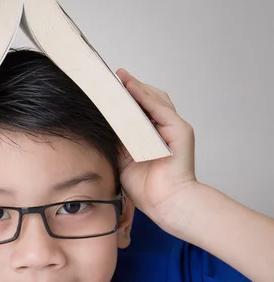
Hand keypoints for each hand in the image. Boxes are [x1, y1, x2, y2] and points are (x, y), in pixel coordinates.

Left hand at [115, 68, 199, 226]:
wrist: (165, 203)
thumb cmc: (147, 188)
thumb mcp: (123, 159)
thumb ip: (117, 141)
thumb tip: (101, 124)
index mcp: (152, 136)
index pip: (139, 110)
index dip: (125, 99)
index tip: (107, 89)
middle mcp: (165, 129)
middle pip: (148, 100)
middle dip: (131, 88)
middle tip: (111, 78)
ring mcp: (174, 128)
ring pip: (155, 100)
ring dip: (136, 88)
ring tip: (119, 78)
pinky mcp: (180, 131)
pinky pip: (160, 108)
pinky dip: (145, 97)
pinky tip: (131, 88)